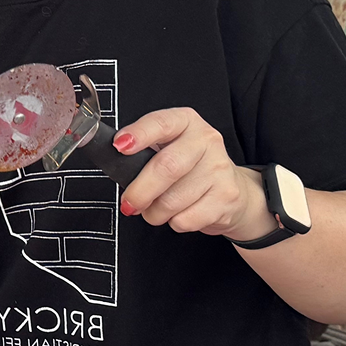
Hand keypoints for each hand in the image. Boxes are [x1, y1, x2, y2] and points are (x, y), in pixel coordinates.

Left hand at [112, 108, 275, 241]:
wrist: (231, 188)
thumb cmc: (189, 168)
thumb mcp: (168, 148)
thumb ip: (144, 151)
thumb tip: (115, 163)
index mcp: (186, 122)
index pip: (161, 123)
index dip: (139, 135)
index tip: (120, 147)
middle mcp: (206, 140)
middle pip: (167, 167)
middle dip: (140, 191)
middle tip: (129, 203)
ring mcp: (219, 169)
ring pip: (173, 200)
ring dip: (154, 212)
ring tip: (155, 209)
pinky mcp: (226, 197)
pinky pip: (186, 219)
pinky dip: (174, 222)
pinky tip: (180, 213)